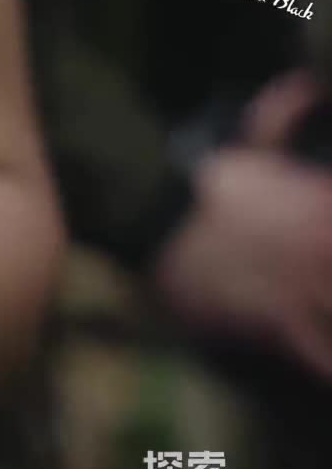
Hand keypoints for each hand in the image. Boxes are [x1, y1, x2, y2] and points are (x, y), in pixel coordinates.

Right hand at [155, 72, 331, 377]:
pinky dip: (327, 373)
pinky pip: (322, 362)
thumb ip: (283, 114)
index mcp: (329, 207)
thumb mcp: (249, 145)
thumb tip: (307, 82)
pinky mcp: (280, 327)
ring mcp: (307, 290)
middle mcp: (327, 250)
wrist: (154, 222)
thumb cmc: (205, 186)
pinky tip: (324, 386)